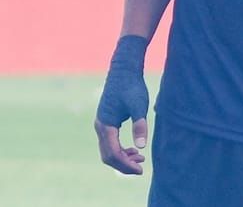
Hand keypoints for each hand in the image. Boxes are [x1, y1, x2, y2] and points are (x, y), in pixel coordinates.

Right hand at [93, 35, 149, 174]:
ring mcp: (101, 124)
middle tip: (141, 169)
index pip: (112, 152)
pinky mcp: (106, 121)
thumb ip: (139, 125)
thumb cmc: (132, 87)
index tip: (141, 170)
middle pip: (107, 155)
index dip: (126, 164)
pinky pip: (109, 143)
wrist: (123, 71)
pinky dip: (120, 151)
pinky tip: (134, 150)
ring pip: (107, 150)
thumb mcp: (139, 106)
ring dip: (122, 158)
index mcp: (106, 124)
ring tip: (141, 160)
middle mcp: (100, 125)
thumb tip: (141, 147)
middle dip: (123, 165)